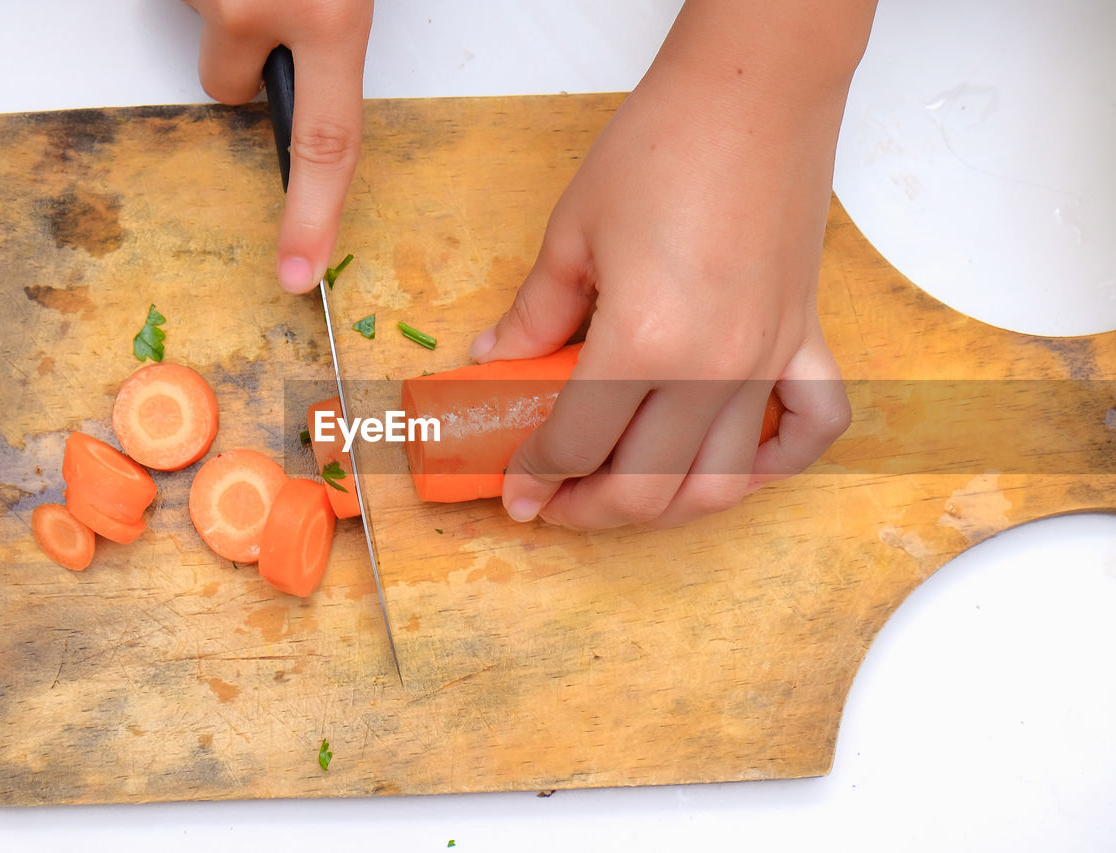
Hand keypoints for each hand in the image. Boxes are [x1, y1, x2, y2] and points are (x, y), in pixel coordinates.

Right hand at [184, 0, 372, 292]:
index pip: (327, 144)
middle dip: (240, 60)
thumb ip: (335, 28)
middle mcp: (261, 7)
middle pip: (228, 88)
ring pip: (205, 37)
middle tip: (270, 1)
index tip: (298, 273)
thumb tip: (315, 67)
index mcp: (331, 15)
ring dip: (225, 2)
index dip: (312, 217)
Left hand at [473, 0, 870, 529]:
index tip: (513, 490)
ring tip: (624, 495)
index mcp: (643, 343)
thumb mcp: (572, 234)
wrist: (754, 93)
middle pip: (645, 487)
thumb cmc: (662, 147)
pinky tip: (733, 466)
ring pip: (721, 484)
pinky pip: (810, 428)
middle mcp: (711, 370)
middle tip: (553, 502)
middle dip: (587, 510)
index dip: (534, 476)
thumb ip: (535, 313)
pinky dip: (774, 466)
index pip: (577, 445)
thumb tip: (496, 357)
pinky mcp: (804, 340)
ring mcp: (767, 361)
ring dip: (665, 509)